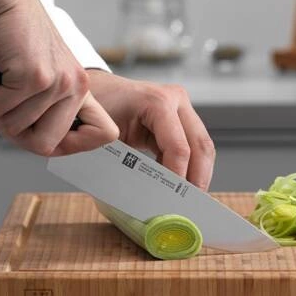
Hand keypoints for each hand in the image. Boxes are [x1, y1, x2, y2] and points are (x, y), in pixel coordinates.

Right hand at [0, 0, 117, 155]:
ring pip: (14, 127)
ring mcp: (56, 82)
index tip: (39, 137)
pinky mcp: (33, 76)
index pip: (98, 135)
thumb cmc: (13, 34)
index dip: (69, 146)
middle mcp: (75, 85)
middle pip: (44, 144)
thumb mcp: (39, 74)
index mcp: (81, 87)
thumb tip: (31, 140)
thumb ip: (43, 107)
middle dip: (11, 134)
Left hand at [87, 71, 215, 190]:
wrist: (93, 90)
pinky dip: (190, 166)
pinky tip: (179, 184)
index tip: (173, 201)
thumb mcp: (106, 136)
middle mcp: (175, 100)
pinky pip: (194, 145)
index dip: (179, 176)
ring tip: (187, 199)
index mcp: (157, 102)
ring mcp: (181, 107)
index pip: (179, 147)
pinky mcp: (180, 118)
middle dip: (197, 178)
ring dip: (198, 174)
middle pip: (200, 146)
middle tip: (190, 205)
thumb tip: (142, 196)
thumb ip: (124, 163)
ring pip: (203, 146)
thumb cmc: (95, 110)